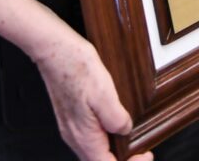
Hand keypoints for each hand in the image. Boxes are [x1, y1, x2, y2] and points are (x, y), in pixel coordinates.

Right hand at [33, 22, 152, 160]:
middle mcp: (75, 137)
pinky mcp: (70, 116)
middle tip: (141, 148)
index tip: (146, 154)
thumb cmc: (75, 66)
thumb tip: (126, 130)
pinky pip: (90, 136)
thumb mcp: (104, 93)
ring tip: (130, 136)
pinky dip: (105, 136)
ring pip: (96, 150)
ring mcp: (70, 127)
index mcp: (84, 137)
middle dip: (124, 158)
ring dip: (115, 148)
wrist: (53, 48)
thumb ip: (117, 119)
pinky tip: (113, 121)